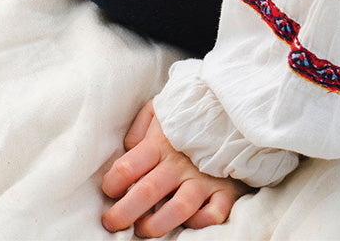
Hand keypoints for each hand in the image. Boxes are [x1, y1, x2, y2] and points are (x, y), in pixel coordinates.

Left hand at [101, 101, 251, 236]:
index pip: (128, 166)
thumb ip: (140, 127)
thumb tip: (127, 148)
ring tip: (142, 230)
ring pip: (178, 209)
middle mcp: (179, 163)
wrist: (231, 114)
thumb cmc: (188, 115)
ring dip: (157, 224)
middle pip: (147, 192)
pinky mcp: (226, 191)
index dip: (113, 183)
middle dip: (124, 212)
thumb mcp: (159, 110)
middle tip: (110, 223)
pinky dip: (198, 223)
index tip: (107, 191)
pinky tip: (184, 224)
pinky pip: (213, 215)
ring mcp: (204, 179)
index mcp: (159, 143)